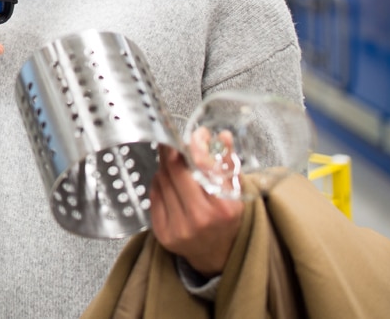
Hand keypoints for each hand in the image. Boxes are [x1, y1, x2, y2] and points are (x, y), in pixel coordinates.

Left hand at [149, 143, 243, 276]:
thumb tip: (222, 136)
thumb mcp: (236, 192)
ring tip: (174, 164)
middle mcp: (199, 219)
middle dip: (172, 152)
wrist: (216, 254)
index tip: (193, 136)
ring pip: (161, 181)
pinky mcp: (161, 232)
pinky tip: (169, 183)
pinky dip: (160, 183)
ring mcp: (177, 227)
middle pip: (174, 171)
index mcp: (222, 208)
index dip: (193, 147)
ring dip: (166, 167)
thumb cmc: (226, 218)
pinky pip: (154, 195)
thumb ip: (228, 163)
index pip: (200, 168)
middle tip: (173, 142)